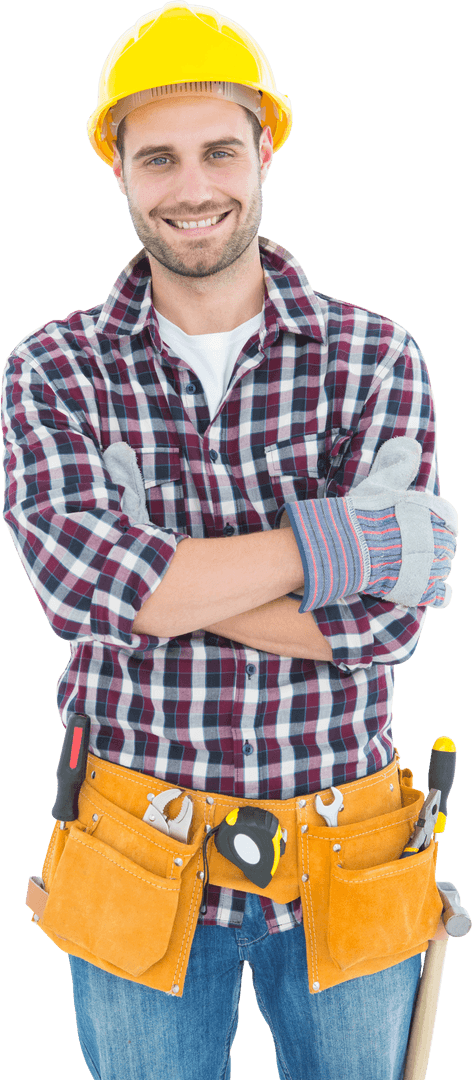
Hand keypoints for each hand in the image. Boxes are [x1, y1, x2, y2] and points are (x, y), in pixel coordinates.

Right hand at [274, 438, 457, 611]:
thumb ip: (399, 468)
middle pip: (447, 547)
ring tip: (416, 569)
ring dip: (435, 569)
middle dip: (435, 549)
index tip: (426, 531)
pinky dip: (441, 594)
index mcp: (433, 514)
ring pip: (444, 569)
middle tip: (416, 552)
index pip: (448, 521)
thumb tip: (412, 448)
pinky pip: (442, 595)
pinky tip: (435, 591)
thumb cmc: (361, 516)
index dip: (439, 527)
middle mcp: (439, 539)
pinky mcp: (424, 590)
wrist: (348, 547)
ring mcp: (433, 567)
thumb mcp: (381, 486)